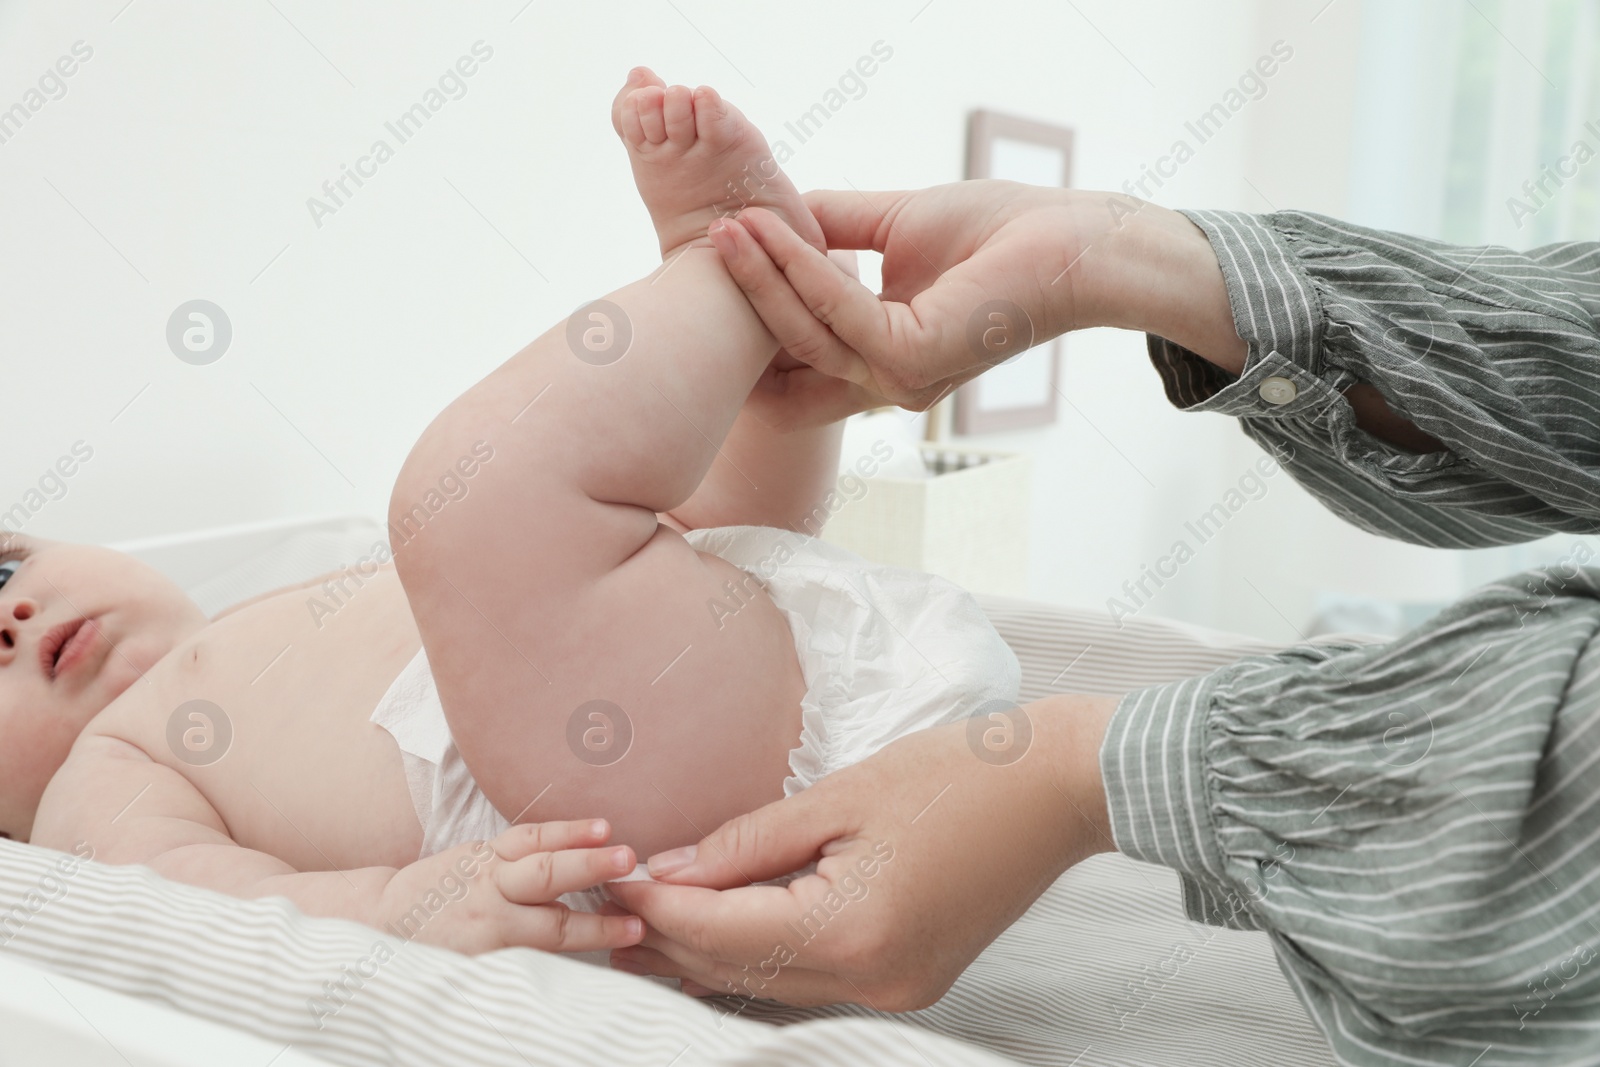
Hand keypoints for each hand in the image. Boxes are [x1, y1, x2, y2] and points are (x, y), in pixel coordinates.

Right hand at [375, 819, 644, 954]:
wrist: (378, 925)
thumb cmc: (439, 891)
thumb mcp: (473, 861)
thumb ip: (517, 859)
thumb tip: (581, 852)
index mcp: (487, 858)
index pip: (534, 838)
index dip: (572, 831)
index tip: (607, 828)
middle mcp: (489, 889)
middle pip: (546, 874)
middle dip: (590, 865)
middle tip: (629, 860)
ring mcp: (489, 930)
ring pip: (548, 926)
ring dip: (594, 926)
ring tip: (633, 926)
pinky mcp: (485, 963)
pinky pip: (531, 962)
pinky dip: (564, 964)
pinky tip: (596, 966)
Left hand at [606, 695, 1119, 1008]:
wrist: (1060, 790)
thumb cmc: (959, 774)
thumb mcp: (842, 795)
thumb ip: (749, 841)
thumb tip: (673, 869)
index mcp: (854, 932)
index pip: (720, 931)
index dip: (656, 904)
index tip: (610, 872)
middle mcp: (873, 981)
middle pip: (738, 970)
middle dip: (668, 934)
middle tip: (610, 893)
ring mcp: (895, 989)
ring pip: (769, 983)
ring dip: (707, 949)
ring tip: (646, 914)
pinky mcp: (909, 980)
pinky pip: (810, 978)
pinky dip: (759, 953)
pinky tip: (721, 923)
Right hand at [707, 181, 1105, 410]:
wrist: (1068, 240)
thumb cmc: (995, 233)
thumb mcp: (889, 228)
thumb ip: (827, 230)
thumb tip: (764, 213)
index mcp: (878, 362)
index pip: (789, 370)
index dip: (743, 334)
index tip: (702, 280)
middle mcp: (883, 385)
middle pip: (783, 356)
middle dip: (737, 303)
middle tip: (700, 246)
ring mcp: (897, 381)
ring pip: (801, 333)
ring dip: (759, 276)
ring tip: (723, 228)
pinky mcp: (913, 360)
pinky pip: (835, 310)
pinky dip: (797, 267)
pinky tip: (768, 229)